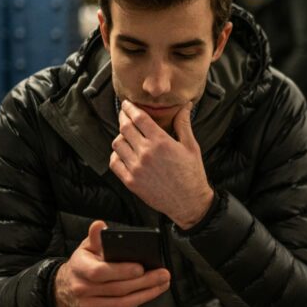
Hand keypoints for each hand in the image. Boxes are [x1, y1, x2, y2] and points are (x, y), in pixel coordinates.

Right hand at [54, 220, 170, 306]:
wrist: (66, 288)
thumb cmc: (83, 264)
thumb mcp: (86, 247)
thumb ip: (96, 237)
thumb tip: (100, 225)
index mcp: (79, 268)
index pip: (100, 272)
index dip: (122, 271)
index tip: (141, 267)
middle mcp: (81, 289)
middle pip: (117, 289)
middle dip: (144, 282)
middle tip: (163, 274)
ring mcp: (88, 306)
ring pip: (121, 304)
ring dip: (146, 294)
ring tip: (162, 284)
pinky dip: (137, 303)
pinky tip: (149, 293)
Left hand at [110, 101, 214, 228]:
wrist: (188, 201)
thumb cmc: (192, 173)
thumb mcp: (191, 146)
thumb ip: (183, 124)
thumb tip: (185, 106)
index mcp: (161, 142)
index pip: (138, 118)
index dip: (130, 108)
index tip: (127, 104)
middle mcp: (146, 153)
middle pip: (125, 128)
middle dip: (122, 117)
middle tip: (124, 114)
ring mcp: (136, 168)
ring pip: (117, 144)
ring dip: (120, 136)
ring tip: (126, 135)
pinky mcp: (130, 181)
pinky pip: (114, 162)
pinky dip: (116, 155)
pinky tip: (124, 153)